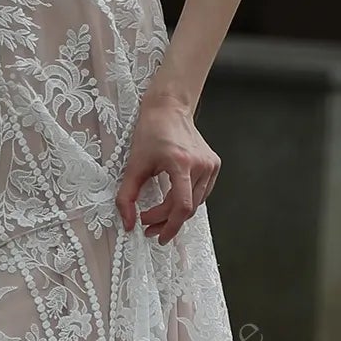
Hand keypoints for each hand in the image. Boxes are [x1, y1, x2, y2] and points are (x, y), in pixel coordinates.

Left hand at [114, 90, 218, 244]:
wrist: (169, 108)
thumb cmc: (152, 131)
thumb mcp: (134, 164)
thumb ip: (127, 196)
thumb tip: (129, 222)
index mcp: (181, 163)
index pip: (181, 206)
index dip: (167, 225)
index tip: (152, 232)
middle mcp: (201, 165)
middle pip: (188, 208)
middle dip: (167, 222)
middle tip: (150, 228)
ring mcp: (210, 165)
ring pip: (196, 203)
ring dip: (176, 214)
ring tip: (159, 218)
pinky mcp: (214, 165)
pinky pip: (202, 193)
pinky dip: (187, 202)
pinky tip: (172, 203)